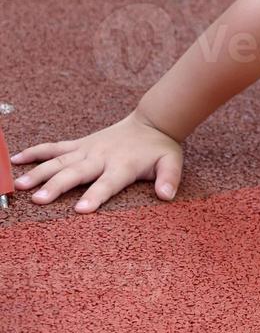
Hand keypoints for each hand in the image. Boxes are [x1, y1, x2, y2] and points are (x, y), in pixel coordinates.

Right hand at [8, 111, 183, 213]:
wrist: (152, 122)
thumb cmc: (159, 148)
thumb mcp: (171, 162)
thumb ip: (169, 178)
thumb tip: (167, 195)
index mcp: (123, 165)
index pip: (108, 183)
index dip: (96, 196)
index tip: (81, 210)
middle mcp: (101, 157)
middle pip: (76, 173)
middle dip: (58, 186)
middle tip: (39, 200)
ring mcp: (87, 149)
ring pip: (59, 160)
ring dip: (39, 172)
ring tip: (20, 185)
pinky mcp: (79, 144)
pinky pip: (54, 147)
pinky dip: (35, 152)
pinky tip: (16, 159)